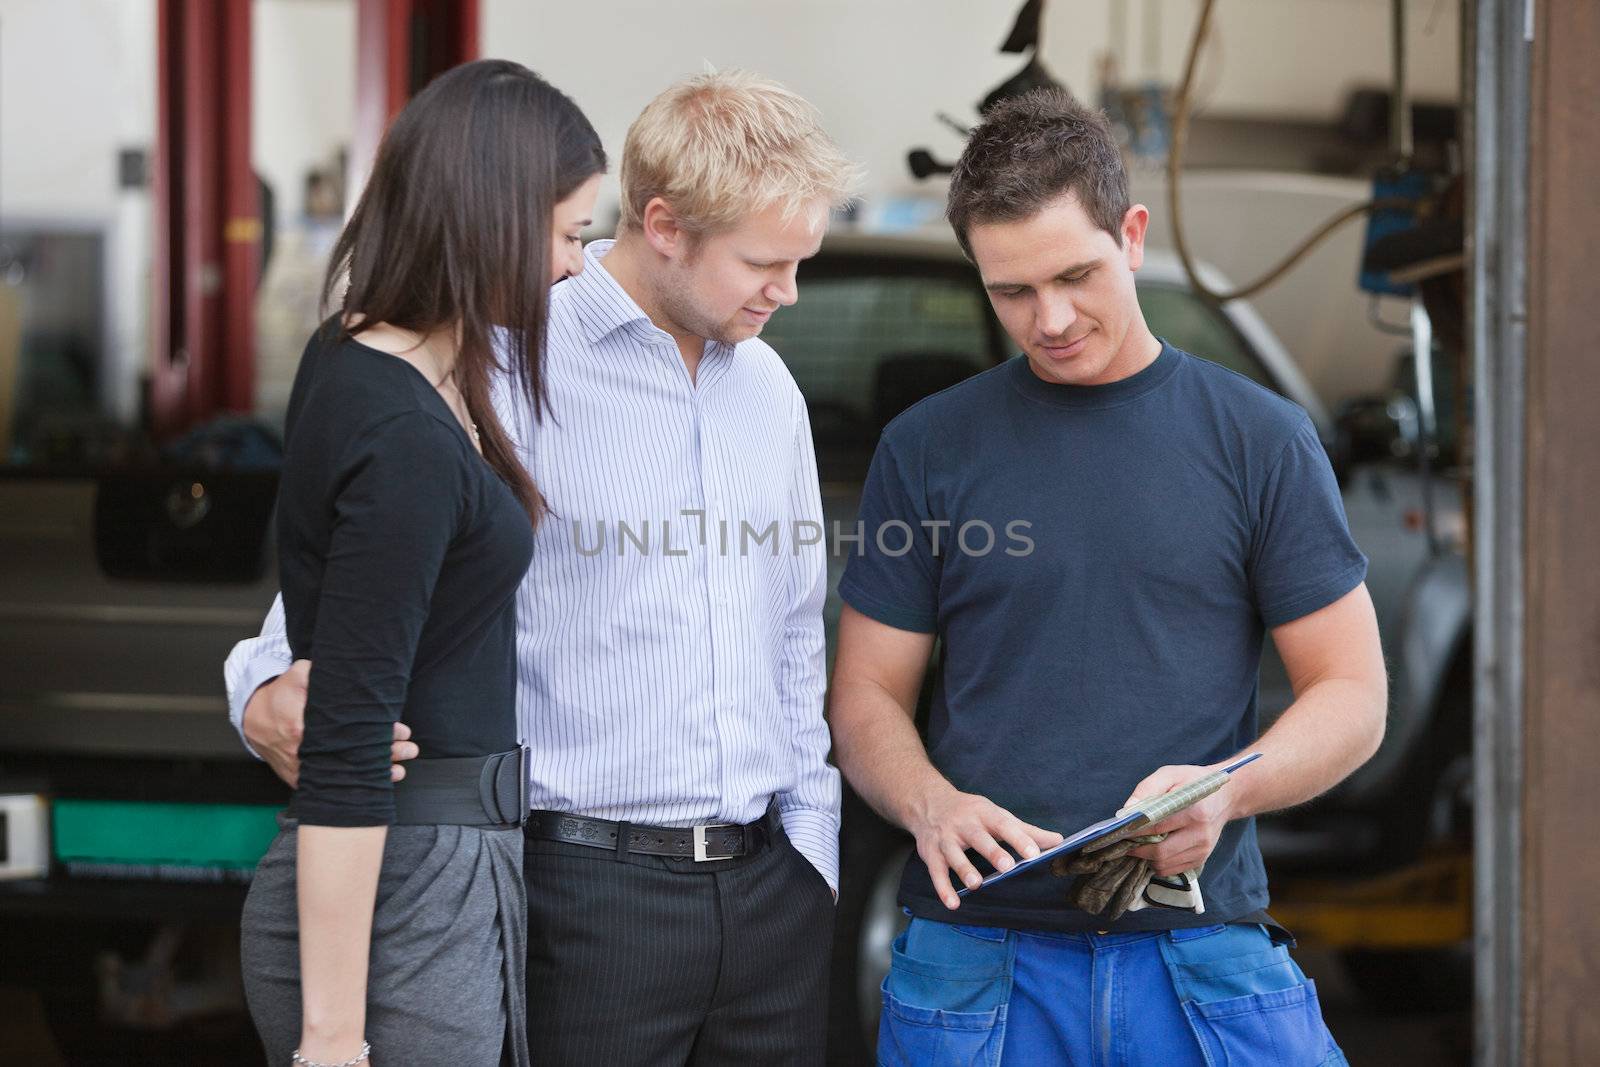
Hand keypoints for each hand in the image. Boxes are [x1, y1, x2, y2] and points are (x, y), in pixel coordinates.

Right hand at [242, 660, 417, 787]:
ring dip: (372, 774)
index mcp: (301, 723)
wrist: (253, 717)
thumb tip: (348, 671)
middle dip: (383, 754)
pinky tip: (374, 784)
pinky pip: (327, 784)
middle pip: (350, 755)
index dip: (377, 732)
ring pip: (341, 774)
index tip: (400, 731)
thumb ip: (319, 672)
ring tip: (399, 772)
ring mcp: (300, 766)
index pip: (349, 730)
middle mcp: (302, 749)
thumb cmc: (281, 693)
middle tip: (410, 750)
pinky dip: (350, 785)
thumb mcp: (298, 674)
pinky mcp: (299, 777)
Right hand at [907, 784, 1063, 909]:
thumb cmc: (971, 812)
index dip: (1019, 839)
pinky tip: (953, 903)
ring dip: (964, 869)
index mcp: (984, 813)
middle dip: (991, 851)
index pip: (1004, 825)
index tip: (1034, 853)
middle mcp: (963, 824)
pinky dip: (943, 888)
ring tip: (976, 884)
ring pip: (954, 854)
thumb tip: (1058, 841)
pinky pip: (936, 872)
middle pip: (978, 837)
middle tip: (1007, 866)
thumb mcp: (997, 815)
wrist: (928, 802)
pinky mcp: (931, 853)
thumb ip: (1026, 831)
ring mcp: (945, 839)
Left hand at [1123, 764, 1235, 876]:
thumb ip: (1147, 788)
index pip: (1157, 828)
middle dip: (1137, 849)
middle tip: (1125, 841)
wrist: (1225, 796)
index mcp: (1195, 812)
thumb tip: (1126, 811)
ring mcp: (1203, 850)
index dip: (1134, 831)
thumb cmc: (1193, 782)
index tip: (1120, 830)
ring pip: (1165, 865)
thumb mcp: (1170, 774)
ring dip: (1146, 858)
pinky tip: (1154, 849)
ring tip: (1139, 844)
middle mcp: (1201, 835)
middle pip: (1160, 852)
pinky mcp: (1202, 858)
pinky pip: (1172, 869)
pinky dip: (1158, 863)